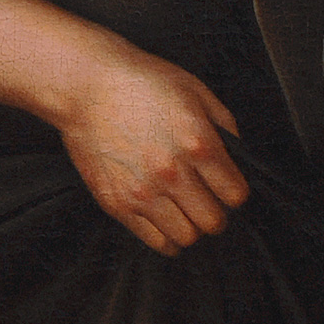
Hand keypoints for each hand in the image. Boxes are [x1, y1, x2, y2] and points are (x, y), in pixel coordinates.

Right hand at [54, 44, 250, 257]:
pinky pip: (155, 241)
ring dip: (190, 226)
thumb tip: (238, 159)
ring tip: (183, 210)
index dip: (234, 191)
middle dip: (216, 212)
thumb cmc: (140, 83)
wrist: (86, 85)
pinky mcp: (116, 203)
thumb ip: (224, 126)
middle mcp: (171, 172)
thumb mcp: (195, 91)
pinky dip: (166, 237)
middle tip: (206, 200)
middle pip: (213, 221)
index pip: (236, 195)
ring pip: (186, 237)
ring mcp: (141, 191)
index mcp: (197, 143)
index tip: (225, 187)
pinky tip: (164, 219)